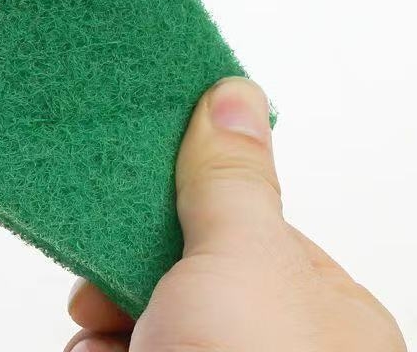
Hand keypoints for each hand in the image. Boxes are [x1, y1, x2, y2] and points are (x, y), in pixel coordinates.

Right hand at [65, 78, 405, 351]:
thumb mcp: (243, 267)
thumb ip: (232, 182)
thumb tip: (236, 91)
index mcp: (317, 307)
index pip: (235, 220)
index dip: (176, 204)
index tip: (125, 192)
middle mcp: (272, 348)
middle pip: (179, 273)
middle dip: (126, 276)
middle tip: (98, 287)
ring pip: (141, 323)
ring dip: (103, 328)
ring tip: (98, 342)